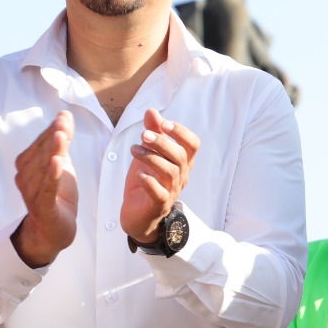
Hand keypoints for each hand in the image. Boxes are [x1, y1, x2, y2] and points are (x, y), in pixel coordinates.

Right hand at [10, 111, 78, 267]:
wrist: (54, 229)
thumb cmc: (56, 193)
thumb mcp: (62, 164)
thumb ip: (62, 142)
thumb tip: (64, 114)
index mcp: (27, 165)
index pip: (40, 143)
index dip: (52, 129)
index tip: (65, 115)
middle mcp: (24, 176)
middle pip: (40, 153)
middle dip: (52, 136)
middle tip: (63, 121)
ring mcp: (31, 192)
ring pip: (42, 169)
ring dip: (52, 151)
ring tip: (61, 135)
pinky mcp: (42, 206)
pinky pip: (46, 189)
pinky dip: (52, 175)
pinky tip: (57, 162)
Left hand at [121, 109, 198, 243]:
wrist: (138, 216)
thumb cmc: (146, 182)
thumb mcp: (148, 154)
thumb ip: (152, 133)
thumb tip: (153, 111)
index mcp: (181, 162)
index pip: (193, 145)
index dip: (182, 132)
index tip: (164, 124)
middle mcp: (180, 176)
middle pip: (180, 156)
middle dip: (162, 143)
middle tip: (143, 135)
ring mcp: (171, 191)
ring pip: (170, 172)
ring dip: (152, 158)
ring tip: (134, 150)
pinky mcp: (158, 205)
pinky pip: (159, 194)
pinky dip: (150, 183)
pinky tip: (139, 175)